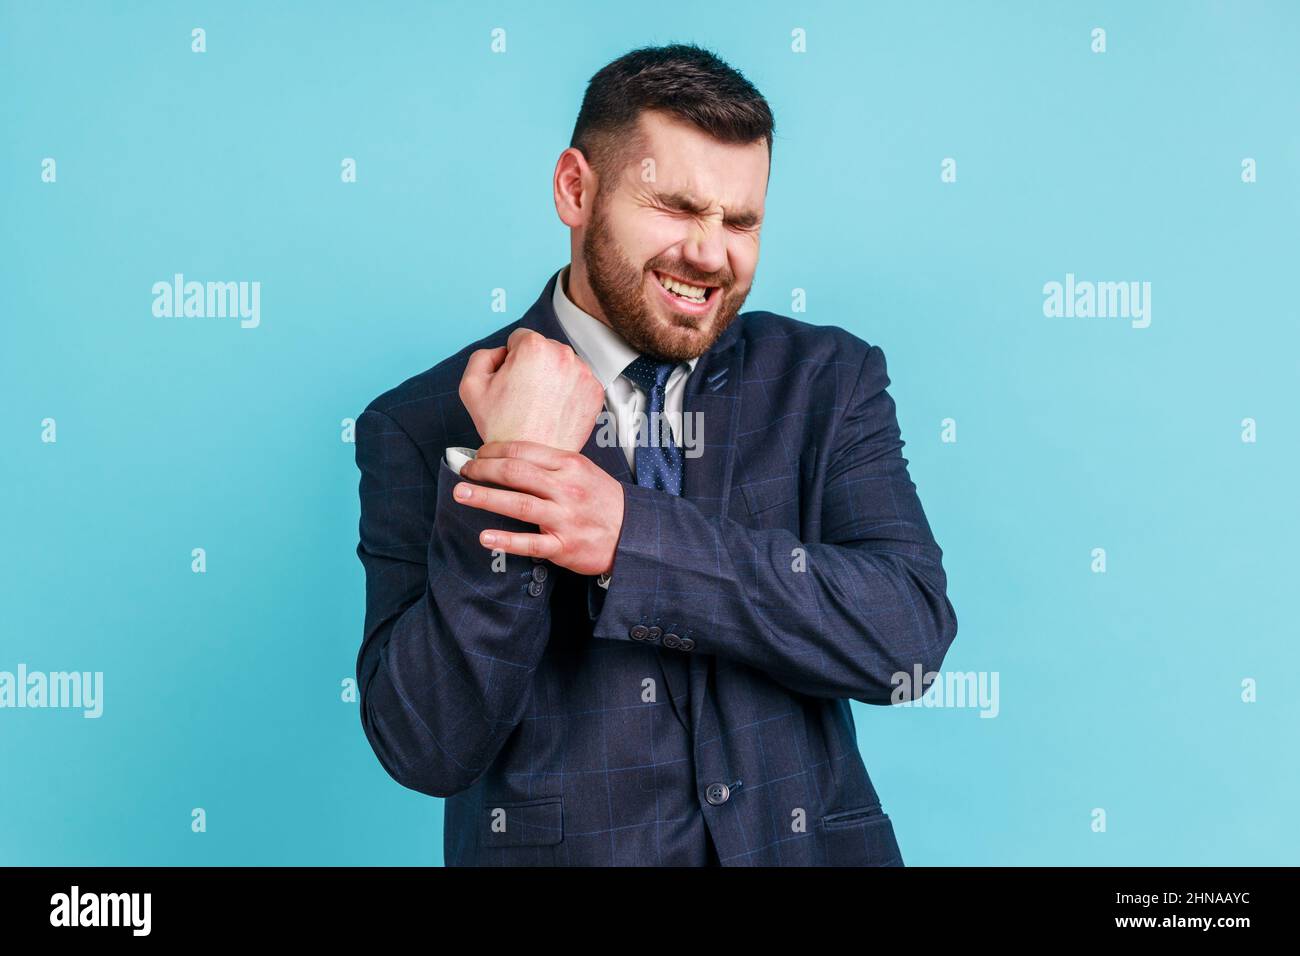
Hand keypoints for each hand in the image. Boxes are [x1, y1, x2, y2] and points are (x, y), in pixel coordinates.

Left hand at [453, 440, 624, 575]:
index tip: (478, 454)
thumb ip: (552, 463)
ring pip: (519, 505)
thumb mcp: (584, 471)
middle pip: (516, 474)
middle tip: (463, 471)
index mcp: (570, 465)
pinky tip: (486, 537)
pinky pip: (531, 543)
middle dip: (483, 470)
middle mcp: (566, 489)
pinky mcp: (564, 546)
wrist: (633, 534)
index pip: (524, 451)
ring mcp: (565, 518)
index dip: (494, 451)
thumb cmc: (604, 501)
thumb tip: (513, 456)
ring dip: (485, 498)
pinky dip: (507, 541)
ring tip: (461, 494)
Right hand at [458, 328, 605, 451]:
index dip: (511, 360)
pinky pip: (578, 381)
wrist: (531, 459)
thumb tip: (502, 351)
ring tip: (540, 404)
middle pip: (544, 349)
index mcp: (534, 347)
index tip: (512, 380)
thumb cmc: (504, 428)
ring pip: (562, 364)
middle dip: (533, 366)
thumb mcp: (471, 386)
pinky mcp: (595, 391)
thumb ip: (482, 356)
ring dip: (552, 377)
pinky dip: (568, 391)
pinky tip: (555, 409)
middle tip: (524, 395)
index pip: (520, 338)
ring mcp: (583, 373)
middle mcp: (563, 354)